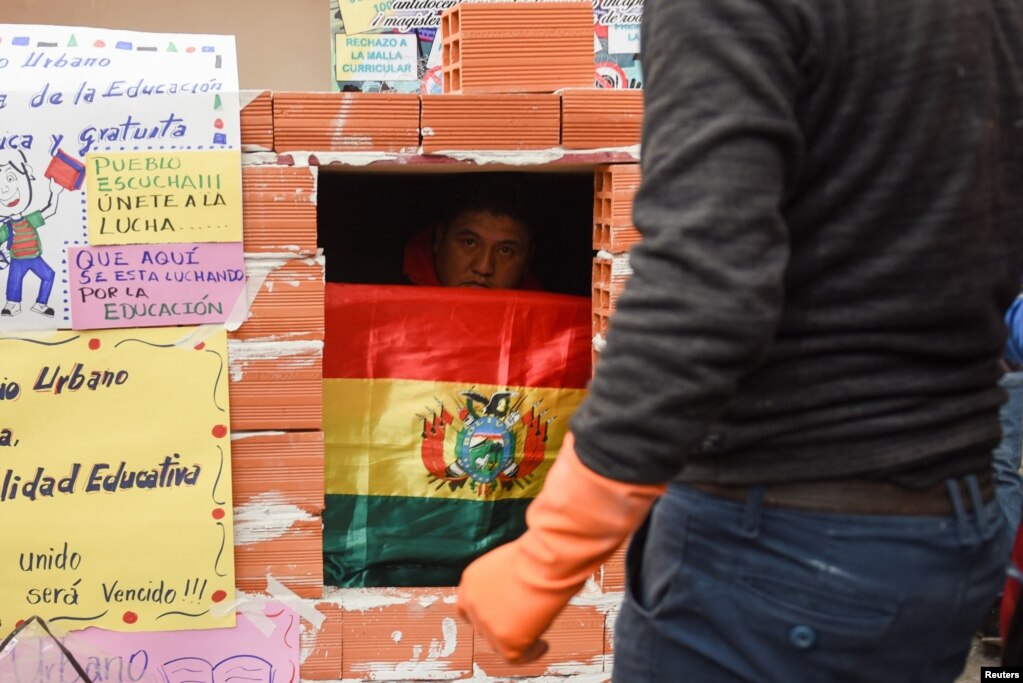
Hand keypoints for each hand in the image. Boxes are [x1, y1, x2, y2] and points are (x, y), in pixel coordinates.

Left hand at [456, 433, 663, 661]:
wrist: (553, 551)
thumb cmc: (544, 539)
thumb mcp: (519, 549)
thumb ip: (515, 558)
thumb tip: (535, 524)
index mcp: (470, 577)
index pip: (469, 602)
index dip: (490, 606)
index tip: (510, 605)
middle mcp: (470, 601)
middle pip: (483, 623)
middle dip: (505, 621)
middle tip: (528, 615)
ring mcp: (486, 623)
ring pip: (501, 639)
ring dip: (520, 633)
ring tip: (539, 620)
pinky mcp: (506, 641)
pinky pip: (518, 658)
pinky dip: (533, 652)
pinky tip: (543, 641)